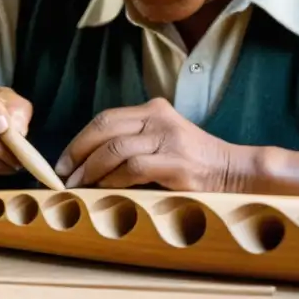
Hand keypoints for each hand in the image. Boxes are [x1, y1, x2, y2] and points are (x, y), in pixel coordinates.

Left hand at [54, 97, 248, 191]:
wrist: (234, 172)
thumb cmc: (194, 162)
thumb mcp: (163, 140)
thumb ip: (134, 142)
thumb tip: (88, 164)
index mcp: (154, 109)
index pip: (106, 118)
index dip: (80, 139)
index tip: (64, 160)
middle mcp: (159, 118)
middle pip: (104, 128)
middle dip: (78, 151)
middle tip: (64, 174)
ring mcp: (168, 138)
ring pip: (114, 148)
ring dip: (90, 169)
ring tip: (79, 185)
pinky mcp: (175, 161)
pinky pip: (133, 167)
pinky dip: (113, 179)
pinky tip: (104, 189)